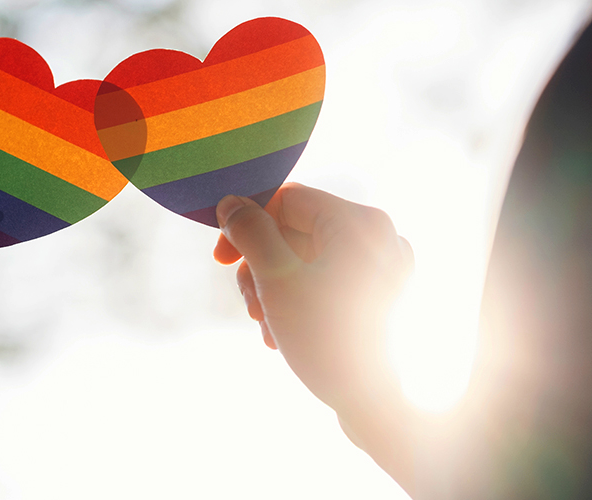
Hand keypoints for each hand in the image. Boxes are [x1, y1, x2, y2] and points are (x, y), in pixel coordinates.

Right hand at [214, 183, 416, 491]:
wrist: (377, 404)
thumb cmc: (327, 339)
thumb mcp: (276, 279)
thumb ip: (251, 232)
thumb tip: (231, 203)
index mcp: (359, 221)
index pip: (286, 200)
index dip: (247, 225)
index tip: (222, 260)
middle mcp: (380, 236)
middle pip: (296, 231)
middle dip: (262, 269)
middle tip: (252, 308)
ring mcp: (384, 267)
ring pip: (307, 259)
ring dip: (275, 290)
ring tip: (268, 328)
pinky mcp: (381, 295)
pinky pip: (327, 281)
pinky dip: (300, 300)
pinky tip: (286, 334)